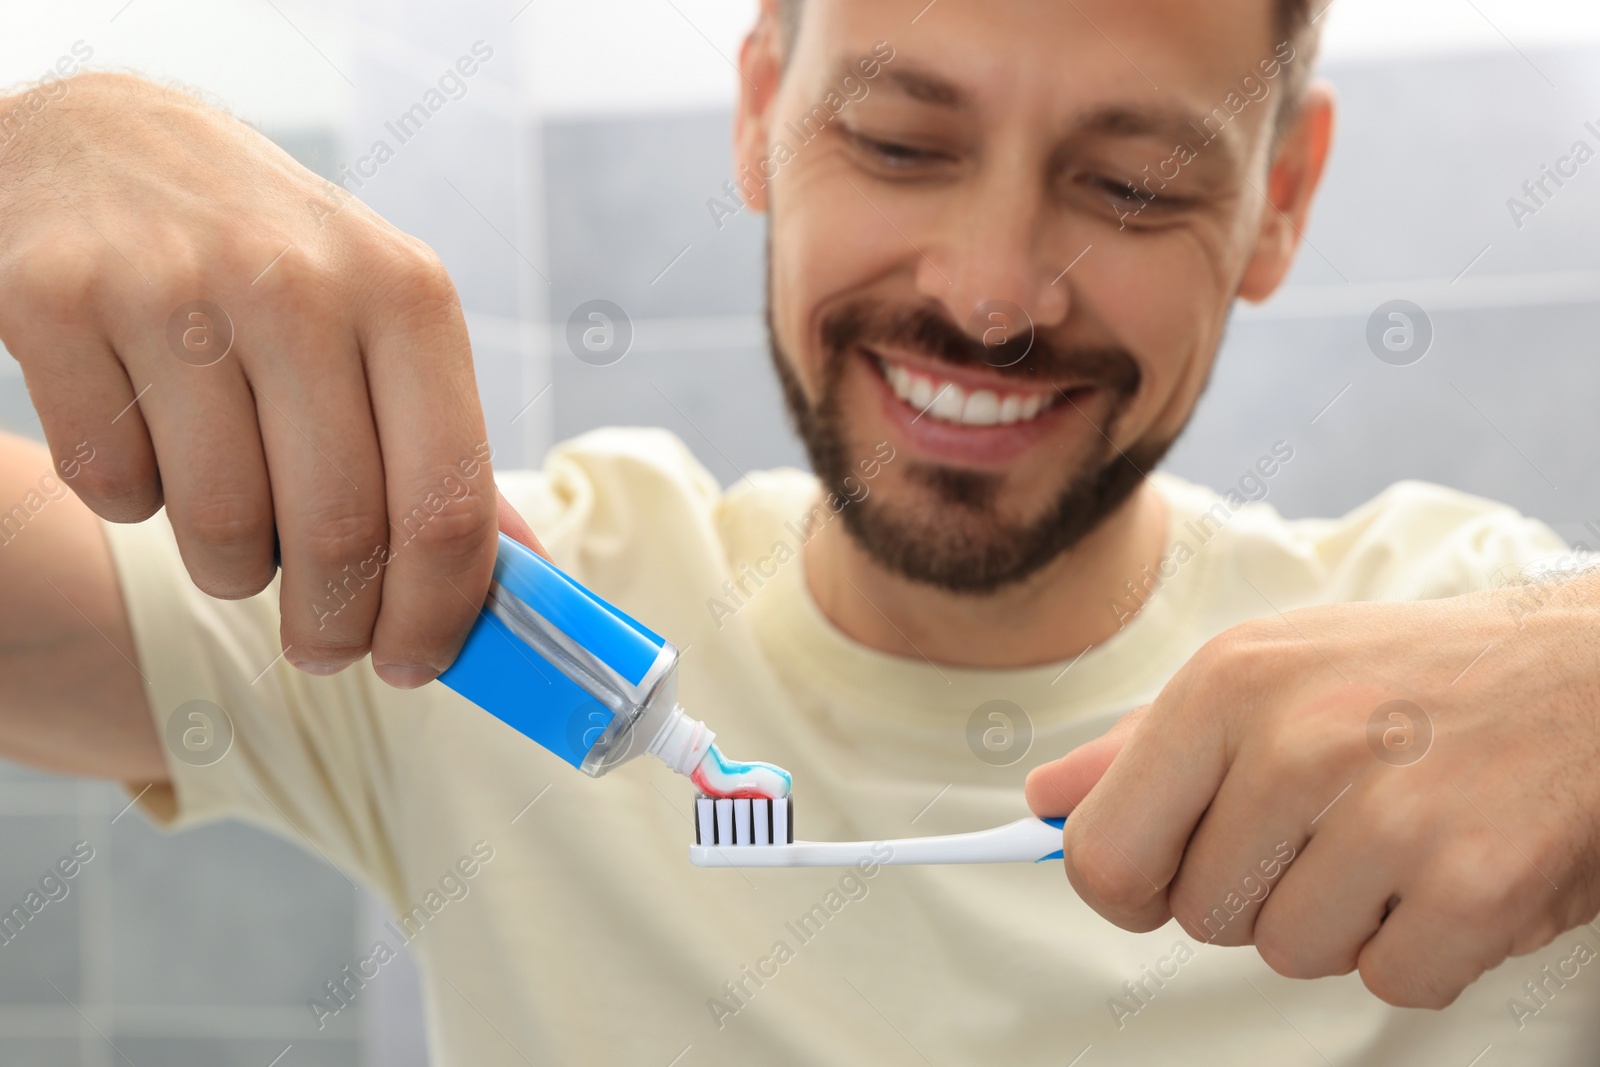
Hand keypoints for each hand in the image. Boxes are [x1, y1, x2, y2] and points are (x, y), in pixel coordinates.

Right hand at [0, 72, 537, 685]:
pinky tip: (148, 443)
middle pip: (340, 535)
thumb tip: (521, 579)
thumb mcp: (385, 321)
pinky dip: (133, 503)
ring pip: (223, 529)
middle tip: (323, 649)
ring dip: (233, 570)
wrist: (105, 140)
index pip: (447, 503)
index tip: (418, 663)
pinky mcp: (57, 300)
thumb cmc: (271, 258)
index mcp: (406, 293)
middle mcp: (299, 282)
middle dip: (336, 630)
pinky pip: (112, 488)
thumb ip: (447, 446)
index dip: (438, 613)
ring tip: (235, 531)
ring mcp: (172, 287)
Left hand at [1025, 572, 1599, 1007]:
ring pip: (1289, 953)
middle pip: (1198, 915)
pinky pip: (1392, 980)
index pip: (1104, 853)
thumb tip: (1045, 799)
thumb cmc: (1409, 678)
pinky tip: (1448, 870)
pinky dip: (1421, 947)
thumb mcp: (1263, 673)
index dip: (1129, 887)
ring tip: (1392, 838)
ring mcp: (1389, 815)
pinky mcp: (1475, 883)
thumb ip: (1143, 745)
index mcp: (1226, 685)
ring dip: (1338, 919)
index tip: (1164, 874)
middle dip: (1251, 891)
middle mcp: (1298, 742)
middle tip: (1321, 826)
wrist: (1585, 674)